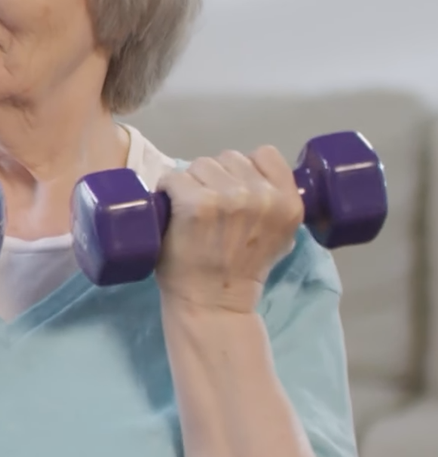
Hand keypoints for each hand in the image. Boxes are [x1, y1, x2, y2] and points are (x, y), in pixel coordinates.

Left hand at [156, 147, 302, 313]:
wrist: (213, 301)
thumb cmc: (241, 270)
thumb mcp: (280, 235)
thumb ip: (276, 204)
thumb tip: (259, 179)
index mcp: (289, 202)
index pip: (265, 154)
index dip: (244, 169)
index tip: (232, 190)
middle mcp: (263, 196)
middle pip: (228, 158)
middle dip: (215, 178)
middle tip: (208, 208)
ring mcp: (229, 198)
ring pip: (201, 164)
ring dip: (191, 182)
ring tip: (191, 211)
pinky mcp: (197, 203)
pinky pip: (174, 177)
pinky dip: (167, 189)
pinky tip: (171, 209)